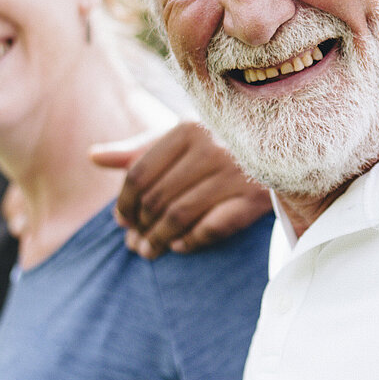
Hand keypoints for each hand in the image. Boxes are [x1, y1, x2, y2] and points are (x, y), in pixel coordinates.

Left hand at [93, 122, 272, 258]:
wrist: (285, 149)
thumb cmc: (224, 142)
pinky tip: (179, 247)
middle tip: (133, 242)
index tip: (120, 219)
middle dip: (139, 226)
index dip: (123, 202)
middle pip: (156, 198)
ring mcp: (234, 173)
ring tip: (148, 251)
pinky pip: (211, 228)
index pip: (139, 174)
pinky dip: (190, 241)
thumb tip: (93, 157)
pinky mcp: (253, 198)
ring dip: (158, 240)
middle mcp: (211, 147)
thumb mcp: (183, 138)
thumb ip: (139, 149)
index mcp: (188, 128)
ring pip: (179, 216)